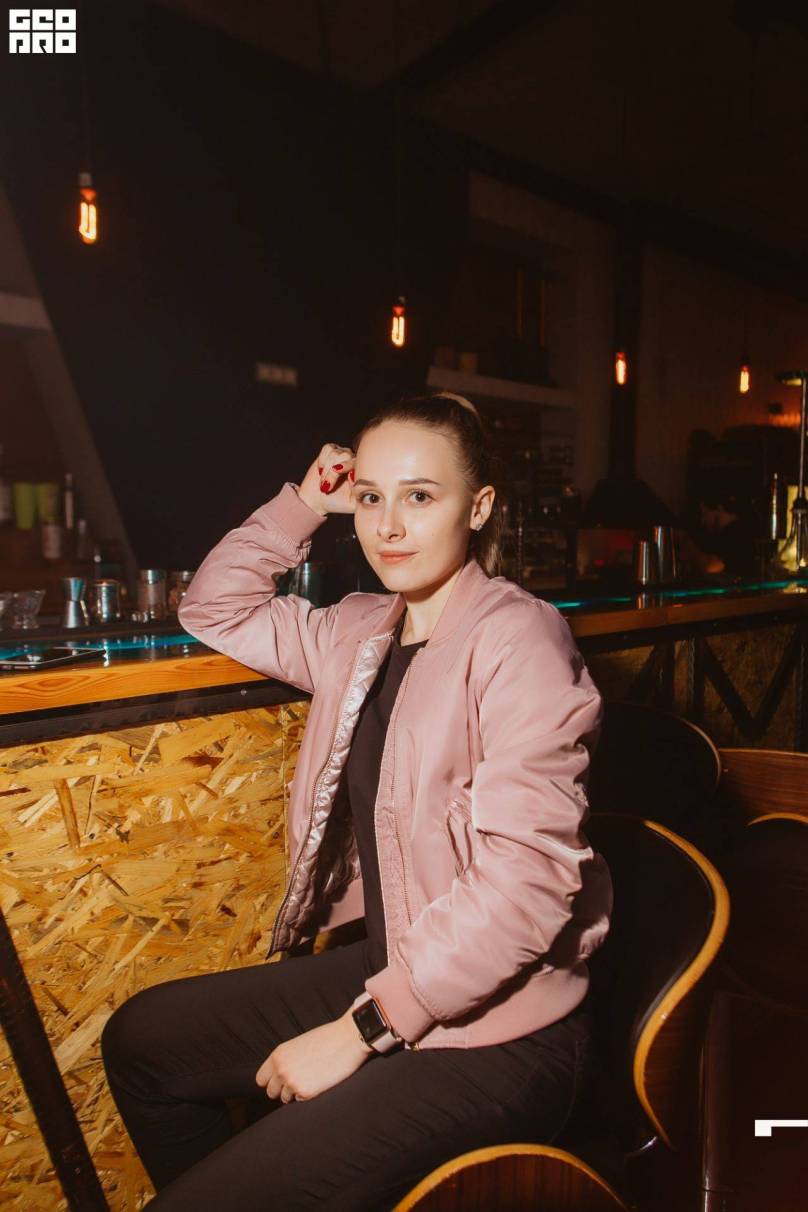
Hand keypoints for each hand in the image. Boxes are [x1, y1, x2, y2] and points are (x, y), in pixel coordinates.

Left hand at [255, 1007, 372, 1103]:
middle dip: (283, 1089)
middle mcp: (280, 1069)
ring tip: (311, 1078)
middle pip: (271, 1092)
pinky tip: (319, 1081)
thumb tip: (280, 1076)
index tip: (282, 1080)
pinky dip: (309, 1095)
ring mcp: (291, 1081)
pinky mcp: (305, 1092)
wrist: (348, 1038)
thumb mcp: (298, 1045)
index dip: (272, 1081)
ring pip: (285, 1099)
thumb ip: (286, 1060)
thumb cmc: (327, 1039)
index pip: (261, 1079)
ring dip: (296, 1092)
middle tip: (300, 1080)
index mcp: (278, 1055)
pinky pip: (300, 1101)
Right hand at [298, 443, 356, 517]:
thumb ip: (361, 494)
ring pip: (335, 453)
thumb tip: (356, 475)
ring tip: (323, 484)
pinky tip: (321, 471)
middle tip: (326, 487)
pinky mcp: (331, 451)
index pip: (358, 462)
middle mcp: (353, 461)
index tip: (340, 474)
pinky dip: (322, 460)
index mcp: (361, 472)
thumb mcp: (353, 504)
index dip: (347, 466)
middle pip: (346, 456)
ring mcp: (342, 454)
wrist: (317, 500)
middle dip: (333, 473)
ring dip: (326, 470)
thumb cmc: (337, 503)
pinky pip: (328, 448)